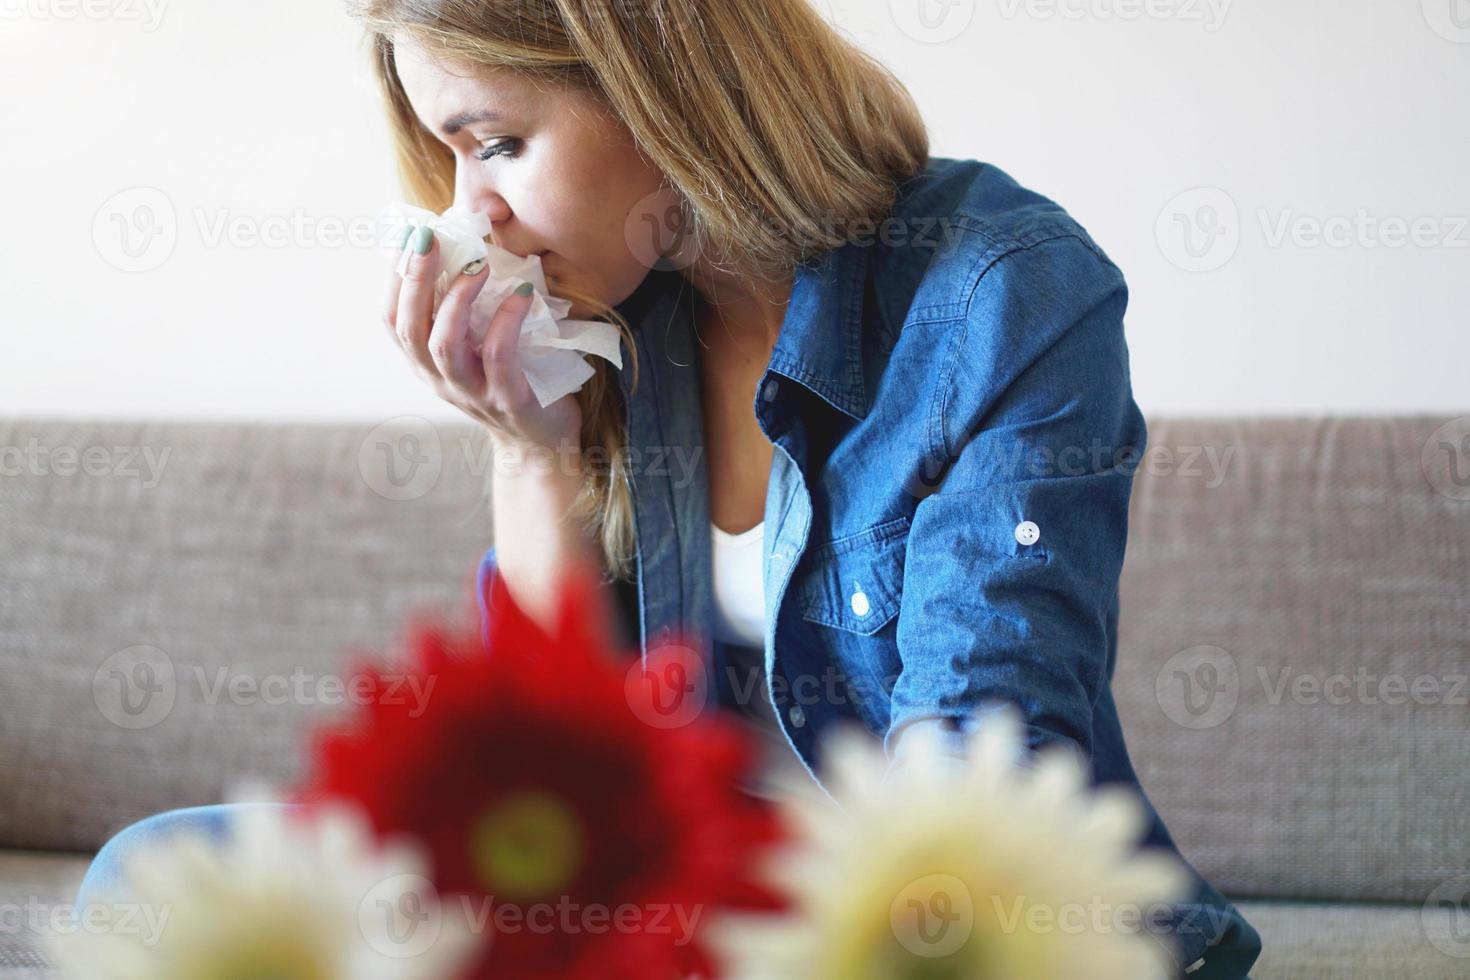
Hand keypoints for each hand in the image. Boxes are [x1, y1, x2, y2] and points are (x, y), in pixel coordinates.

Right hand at [383, 226, 582, 452]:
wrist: (542, 443)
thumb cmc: (512, 380)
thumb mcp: (475, 346)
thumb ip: (462, 312)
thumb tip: (462, 249)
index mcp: (425, 364)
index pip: (392, 319)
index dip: (396, 276)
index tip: (411, 235)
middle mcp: (439, 380)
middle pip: (409, 328)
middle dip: (415, 278)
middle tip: (429, 237)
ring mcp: (472, 393)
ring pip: (444, 344)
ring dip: (456, 298)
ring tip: (478, 264)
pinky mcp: (508, 401)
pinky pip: (498, 356)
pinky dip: (506, 321)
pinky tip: (522, 295)